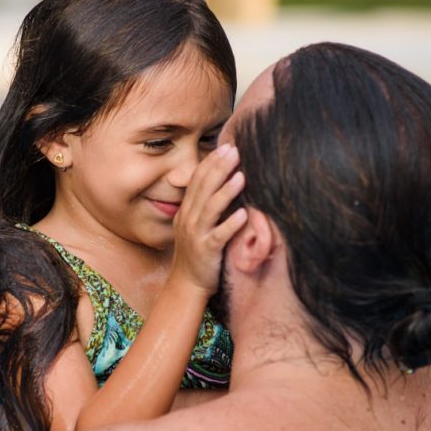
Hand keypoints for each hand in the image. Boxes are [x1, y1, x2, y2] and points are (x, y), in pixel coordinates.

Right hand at [171, 144, 247, 294]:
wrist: (187, 284)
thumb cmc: (197, 252)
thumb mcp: (195, 224)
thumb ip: (205, 204)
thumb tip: (221, 181)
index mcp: (187, 210)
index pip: (197, 180)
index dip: (211, 162)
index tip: (226, 147)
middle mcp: (189, 219)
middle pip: (203, 188)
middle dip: (219, 168)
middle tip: (234, 151)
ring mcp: (196, 235)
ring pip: (210, 209)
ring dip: (226, 192)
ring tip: (241, 177)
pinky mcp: (206, 251)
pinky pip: (219, 236)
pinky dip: (231, 225)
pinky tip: (244, 215)